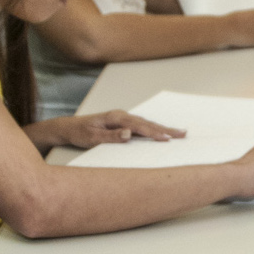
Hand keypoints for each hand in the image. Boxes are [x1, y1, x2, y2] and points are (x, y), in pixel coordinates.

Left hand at [56, 110, 184, 149]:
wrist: (70, 127)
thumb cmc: (80, 133)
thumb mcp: (92, 137)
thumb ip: (111, 136)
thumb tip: (129, 134)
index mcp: (116, 118)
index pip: (139, 126)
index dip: (154, 133)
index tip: (167, 138)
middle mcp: (122, 115)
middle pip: (147, 123)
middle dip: (166, 129)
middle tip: (183, 134)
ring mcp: (123, 118)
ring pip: (147, 123)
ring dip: (163, 128)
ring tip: (180, 133)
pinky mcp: (124, 123)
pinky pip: (142, 126)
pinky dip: (155, 129)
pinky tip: (163, 132)